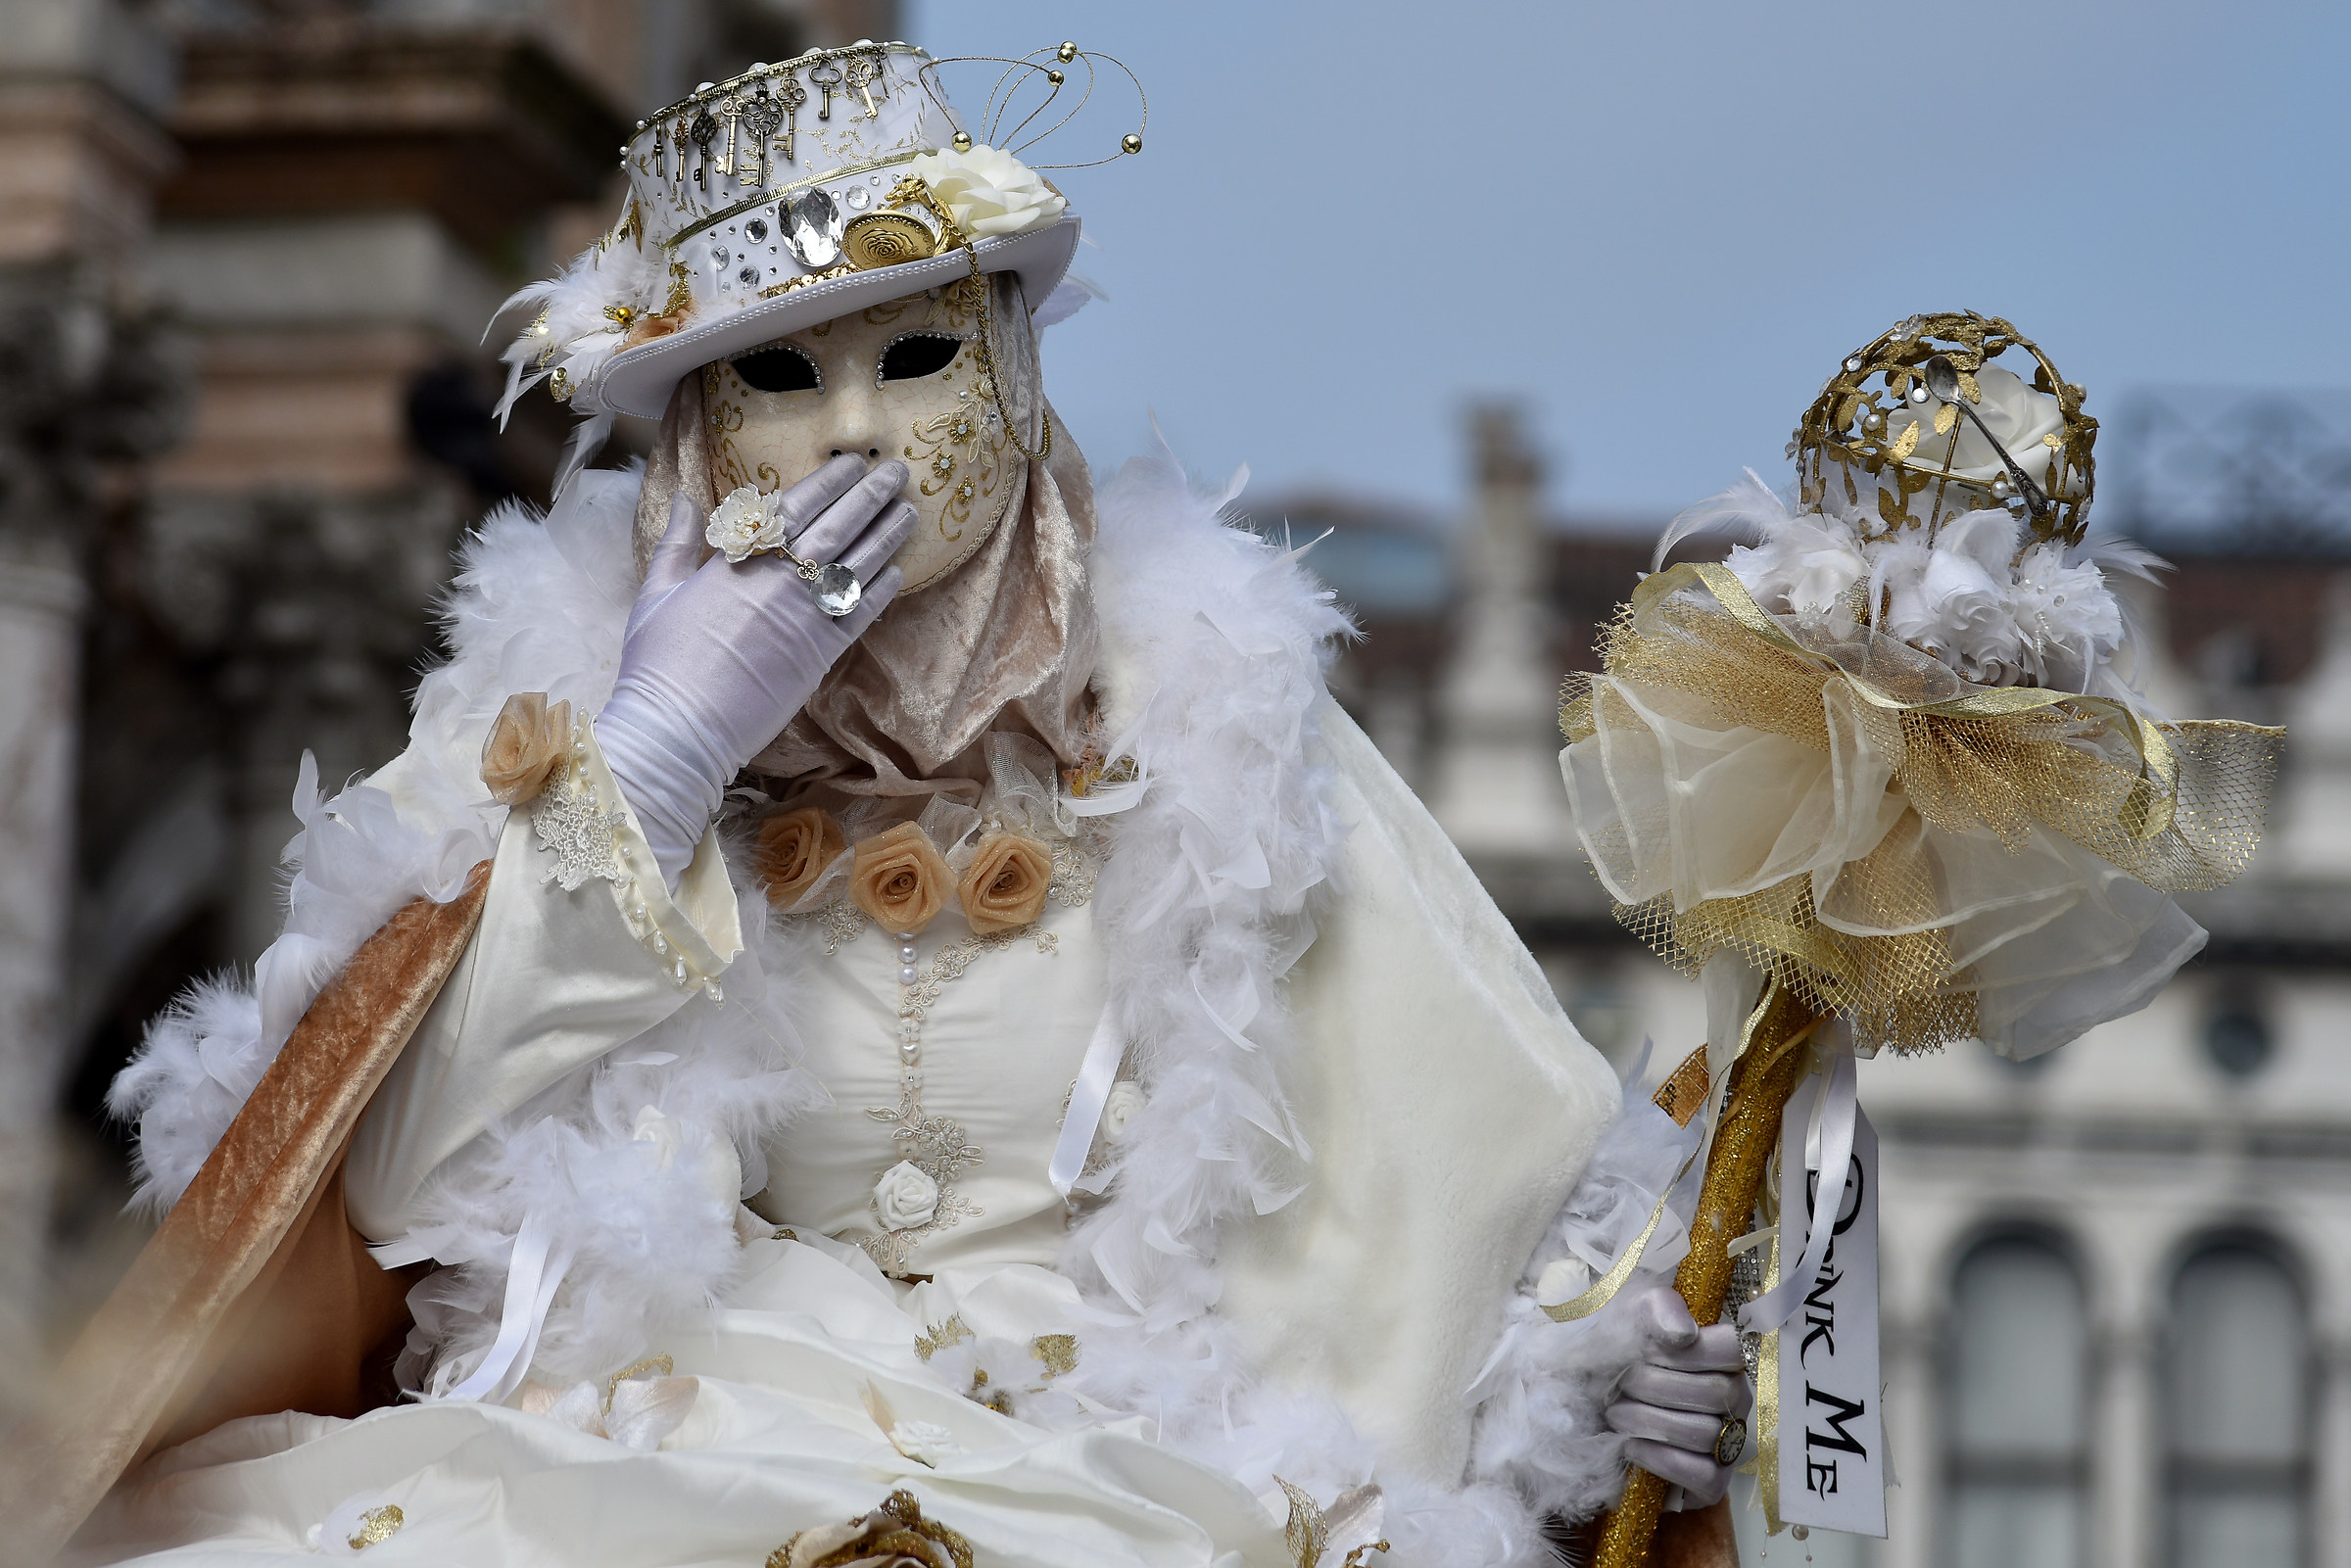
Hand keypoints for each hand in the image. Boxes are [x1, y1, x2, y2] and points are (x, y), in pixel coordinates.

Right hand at [596, 457, 915, 883]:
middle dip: (869, 494)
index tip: (851, 462)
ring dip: (887, 534)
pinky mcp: (822, 654)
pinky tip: (899, 571)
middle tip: (897, 471)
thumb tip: (689, 499)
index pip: (794, 506)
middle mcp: (779, 580)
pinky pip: (862, 612)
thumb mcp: (657, 592)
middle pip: (836, 525)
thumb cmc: (659, 662)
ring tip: (909, 510)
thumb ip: (679, 542)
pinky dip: (882, 589)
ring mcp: (805, 616)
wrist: (681, 725)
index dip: (828, 481)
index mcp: (738, 560)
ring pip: (857, 562)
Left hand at [1605, 1285, 1752, 1509]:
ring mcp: (1727, 1440)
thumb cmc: (1615, 1354)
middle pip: (1715, 1393)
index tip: (1648, 1351)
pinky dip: (1662, 1459)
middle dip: (1655, 1387)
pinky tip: (1631, 1445)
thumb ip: (1658, 1309)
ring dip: (1650, 1422)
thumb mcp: (1629, 1316)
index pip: (1731, 1349)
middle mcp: (1734, 1397)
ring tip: (1616, 1413)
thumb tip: (1683, 1333)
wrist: (1584, 1402)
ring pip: (1706, 1433)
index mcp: (1721, 1355)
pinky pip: (1705, 1475)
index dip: (1687, 1352)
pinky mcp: (1713, 1480)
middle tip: (1620, 1384)